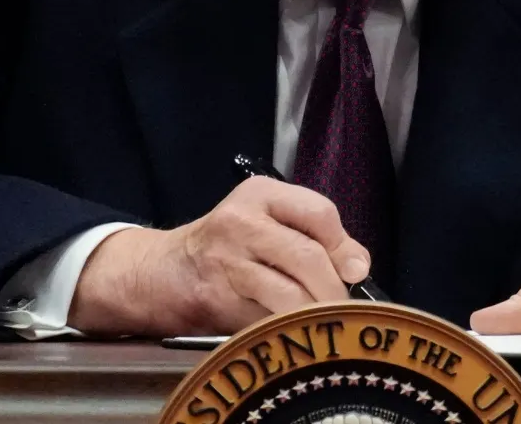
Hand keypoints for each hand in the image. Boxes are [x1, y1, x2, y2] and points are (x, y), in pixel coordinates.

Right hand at [68, 176, 369, 336]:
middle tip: (341, 307)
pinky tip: (286, 328)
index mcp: (261, 194)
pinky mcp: (216, 297)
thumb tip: (359, 266)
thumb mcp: (268, 222)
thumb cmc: (227, 245)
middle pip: (307, 257)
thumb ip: (315, 236)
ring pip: (288, 294)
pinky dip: (282, 327)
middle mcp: (241, 221)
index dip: (342, 245)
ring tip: (319, 321)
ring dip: (312, 314)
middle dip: (332, 289)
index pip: (319, 212)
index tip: (354, 270)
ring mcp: (226, 260)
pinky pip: (264, 318)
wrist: (161, 271)